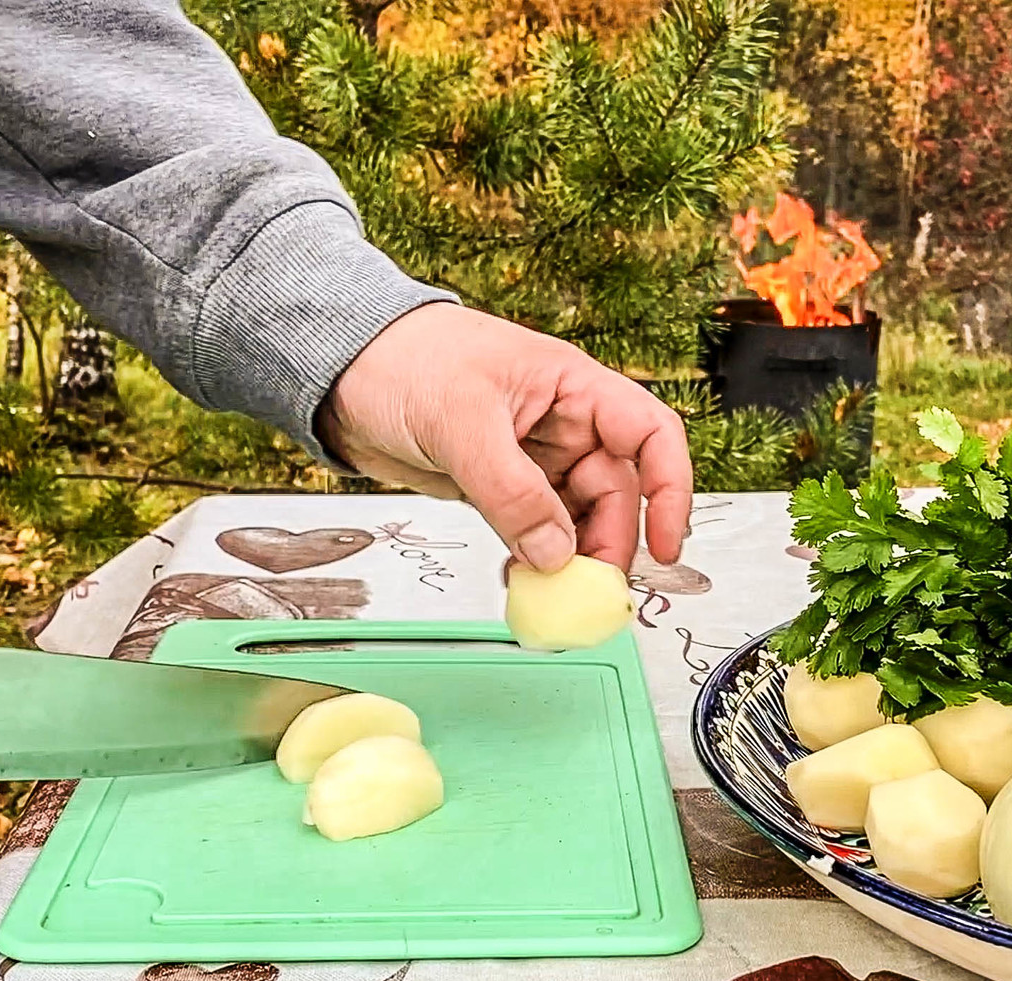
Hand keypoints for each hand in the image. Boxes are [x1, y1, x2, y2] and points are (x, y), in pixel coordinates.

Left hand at [316, 302, 692, 572]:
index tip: (666, 545)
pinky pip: (535, 531)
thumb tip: (556, 553)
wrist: (341, 368)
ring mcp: (532, 457)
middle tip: (586, 588)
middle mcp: (563, 423)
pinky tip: (521, 579)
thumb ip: (513, 491)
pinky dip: (535, 559)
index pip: (650, 435)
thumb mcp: (463, 421)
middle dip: (609, 542)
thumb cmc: (403, 357)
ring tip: (549, 591)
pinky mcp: (500, 486)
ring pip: (577, 518)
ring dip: (571, 559)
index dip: (671, 490)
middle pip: (617, 492)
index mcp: (573, 387)